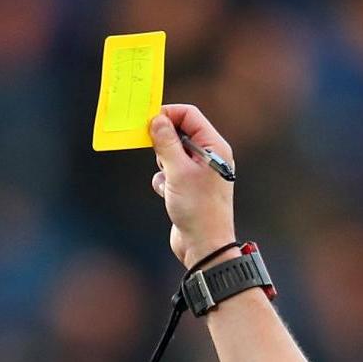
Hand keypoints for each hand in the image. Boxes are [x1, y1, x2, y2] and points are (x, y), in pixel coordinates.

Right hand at [149, 104, 238, 266]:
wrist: (204, 246)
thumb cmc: (198, 209)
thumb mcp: (178, 171)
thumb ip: (166, 143)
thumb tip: (156, 119)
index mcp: (214, 146)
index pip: (190, 115)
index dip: (168, 114)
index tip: (148, 121)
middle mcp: (209, 156)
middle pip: (180, 132)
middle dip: (163, 143)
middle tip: (157, 155)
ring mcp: (199, 172)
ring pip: (172, 153)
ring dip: (163, 164)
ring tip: (169, 181)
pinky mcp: (188, 187)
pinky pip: (170, 173)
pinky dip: (164, 181)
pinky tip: (167, 195)